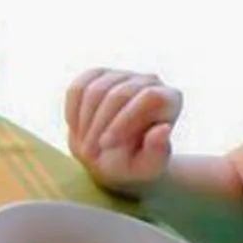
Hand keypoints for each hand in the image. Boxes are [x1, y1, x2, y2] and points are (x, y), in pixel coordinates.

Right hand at [65, 68, 181, 195]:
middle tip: (90, 153)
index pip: (149, 97)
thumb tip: (162, 129)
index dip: (125, 119)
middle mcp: (149, 81)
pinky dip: (72, 110)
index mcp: (170, 100)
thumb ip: (158, 152)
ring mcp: (122, 75)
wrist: (114, 159)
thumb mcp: (147, 166)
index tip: (106, 144)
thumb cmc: (135, 165)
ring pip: (95, 89)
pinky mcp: (97, 76)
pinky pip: (78, 88)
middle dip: (99, 125)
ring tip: (86, 143)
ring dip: (85, 121)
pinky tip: (77, 128)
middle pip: (119, 93)